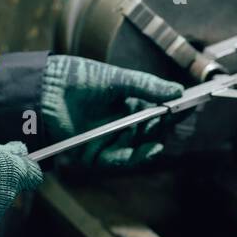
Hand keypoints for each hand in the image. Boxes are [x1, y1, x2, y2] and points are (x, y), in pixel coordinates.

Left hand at [40, 55, 184, 168]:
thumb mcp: (116, 78)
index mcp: (125, 103)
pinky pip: (120, 159)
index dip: (172, 109)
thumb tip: (176, 90)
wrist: (47, 89)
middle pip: (149, 130)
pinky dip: (137, 156)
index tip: (189, 104)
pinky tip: (152, 147)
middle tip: (180, 121)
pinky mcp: (94, 154)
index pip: (155, 109)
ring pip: (138, 147)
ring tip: (167, 136)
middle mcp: (119, 123)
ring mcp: (107, 139)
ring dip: (154, 143)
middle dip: (166, 127)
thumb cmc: (79, 78)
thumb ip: (145, 86)